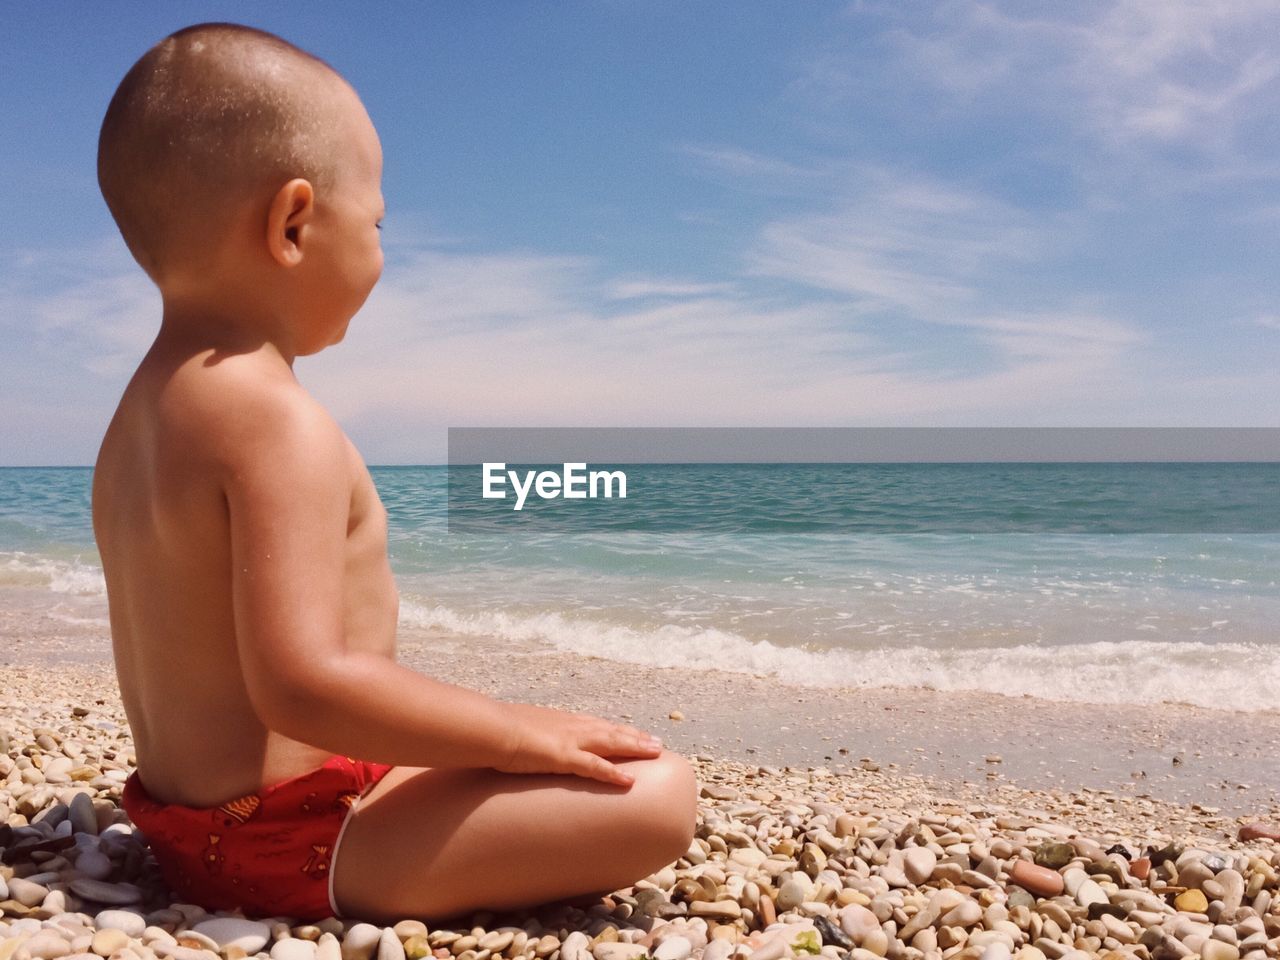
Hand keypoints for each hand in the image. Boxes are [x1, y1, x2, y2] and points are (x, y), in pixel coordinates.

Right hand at [495, 702, 663, 785]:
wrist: (490, 728)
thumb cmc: (497, 730)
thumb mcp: (518, 730)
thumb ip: (528, 738)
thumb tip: (524, 746)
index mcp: (561, 720)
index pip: (596, 724)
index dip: (617, 729)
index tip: (634, 732)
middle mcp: (571, 726)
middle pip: (611, 730)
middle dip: (635, 737)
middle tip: (657, 742)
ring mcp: (570, 740)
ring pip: (611, 743)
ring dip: (635, 747)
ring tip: (656, 752)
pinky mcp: (563, 757)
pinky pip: (594, 767)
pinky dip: (612, 773)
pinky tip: (629, 780)